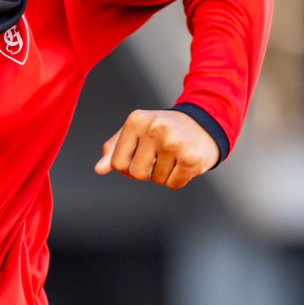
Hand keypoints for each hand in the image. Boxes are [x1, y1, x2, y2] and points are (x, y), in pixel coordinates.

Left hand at [94, 109, 218, 189]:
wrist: (204, 123)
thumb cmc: (164, 129)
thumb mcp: (136, 131)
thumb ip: (115, 149)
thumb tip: (99, 169)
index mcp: (136, 120)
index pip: (117, 162)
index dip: (127, 166)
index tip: (140, 156)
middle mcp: (154, 128)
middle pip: (136, 173)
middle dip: (146, 171)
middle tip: (159, 156)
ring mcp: (174, 142)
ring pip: (156, 180)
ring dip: (164, 174)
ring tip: (174, 155)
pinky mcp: (191, 158)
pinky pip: (174, 184)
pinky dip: (178, 178)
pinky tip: (184, 161)